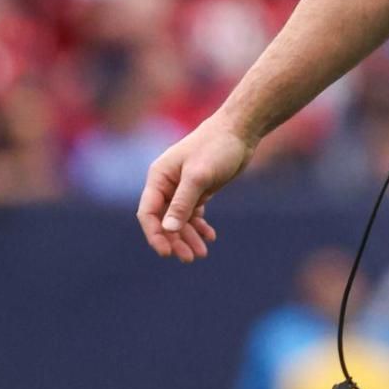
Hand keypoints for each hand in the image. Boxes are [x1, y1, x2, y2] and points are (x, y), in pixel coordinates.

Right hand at [137, 116, 254, 262]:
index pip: (148, 213)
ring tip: (202, 253)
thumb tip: (168, 229)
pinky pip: (193, 213)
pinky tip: (210, 236)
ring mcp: (182, 187)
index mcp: (159, 177)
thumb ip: (182, 202)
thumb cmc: (217, 147)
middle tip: (189, 258)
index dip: (154, 234)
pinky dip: (199, 226)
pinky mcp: (199, 189)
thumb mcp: (199, 176)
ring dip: (188, 236)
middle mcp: (166, 184)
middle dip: (175, 240)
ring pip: (179, 219)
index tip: (167, 252)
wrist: (240, 130)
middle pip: (164, 220)